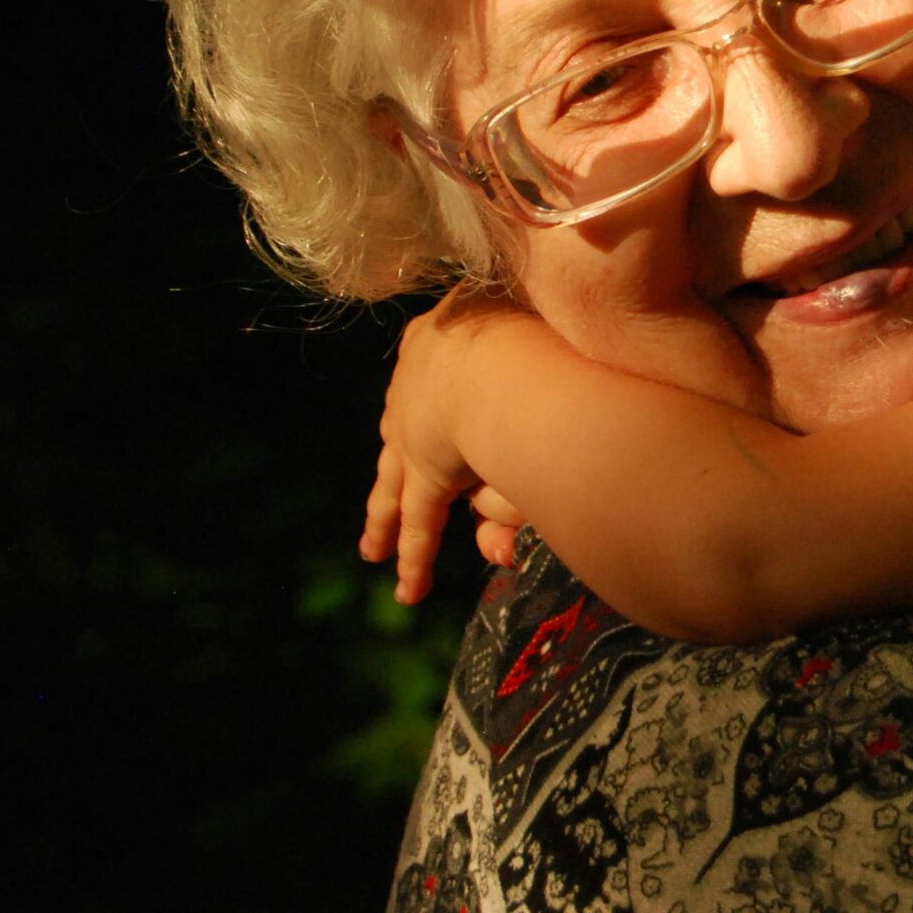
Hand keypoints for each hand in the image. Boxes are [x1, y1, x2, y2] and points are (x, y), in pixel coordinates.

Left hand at [359, 287, 525, 602]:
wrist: (509, 352)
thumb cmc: (538, 323)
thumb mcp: (530, 329)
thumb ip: (537, 354)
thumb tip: (534, 376)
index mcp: (440, 336)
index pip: (431, 375)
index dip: (432, 394)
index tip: (434, 405)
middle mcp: (418, 386)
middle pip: (402, 435)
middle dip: (395, 466)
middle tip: (385, 492)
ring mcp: (417, 435)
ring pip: (395, 486)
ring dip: (385, 521)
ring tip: (374, 549)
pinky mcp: (428, 476)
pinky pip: (422, 527)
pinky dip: (415, 560)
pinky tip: (408, 589)